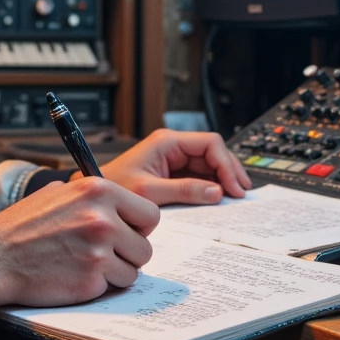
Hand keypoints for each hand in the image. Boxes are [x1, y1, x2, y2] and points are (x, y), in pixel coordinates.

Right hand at [0, 176, 158, 309]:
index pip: (149, 213)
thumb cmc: (21, 227)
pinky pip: (113, 287)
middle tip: (104, 254)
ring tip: (85, 265)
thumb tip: (113, 202)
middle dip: (127, 254)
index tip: (126, 233)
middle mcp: (102, 219)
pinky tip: (75, 276)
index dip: (138, 227)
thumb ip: (89, 196)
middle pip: (145, 247)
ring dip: (114, 272)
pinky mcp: (91, 280)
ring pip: (132, 270)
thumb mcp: (55, 193)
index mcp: (98, 191)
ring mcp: (98, 251)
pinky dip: (98, 286)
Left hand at [96, 129, 251, 206]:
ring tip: (235, 195)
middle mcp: (173, 147)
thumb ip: (184, 190)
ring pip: (209, 164)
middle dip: (229, 170)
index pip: (209, 143)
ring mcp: (173, 160)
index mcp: (168, 142)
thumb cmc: (115, 186)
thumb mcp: (150, 191)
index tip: (233, 186)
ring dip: (223, 178)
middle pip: (213, 152)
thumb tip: (216, 191)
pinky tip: (220, 197)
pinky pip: (199, 176)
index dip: (226, 163)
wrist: (97, 196)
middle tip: (241, 192)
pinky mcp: (172, 173)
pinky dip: (212, 186)